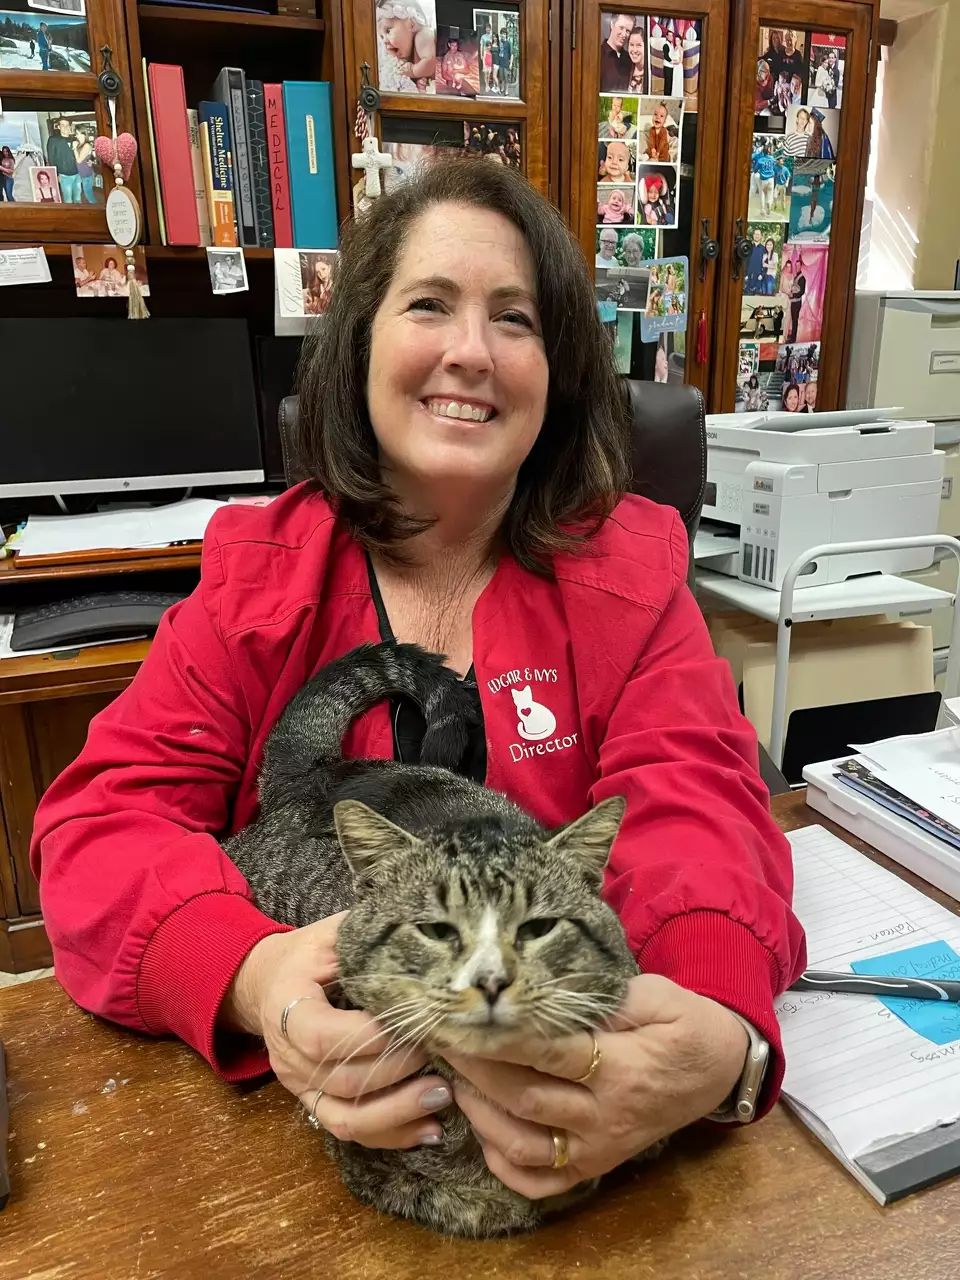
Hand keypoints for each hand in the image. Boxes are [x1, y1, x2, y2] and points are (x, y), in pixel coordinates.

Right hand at [222, 913, 452, 1148]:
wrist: (269, 984)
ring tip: (444, 1095)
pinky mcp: (315, 1104)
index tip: (414, 1023)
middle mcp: (288, 1057)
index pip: (322, 1037)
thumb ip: (363, 937)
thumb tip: (419, 936)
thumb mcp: (330, 935)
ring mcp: (300, 1087)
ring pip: (347, 1118)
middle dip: (400, 1071)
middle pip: (344, 1081)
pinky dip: (392, 1135)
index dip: (370, 1038)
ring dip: (399, 1112)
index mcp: (286, 1008)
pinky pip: (350, 1131)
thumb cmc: (308, 955)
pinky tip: (431, 1127)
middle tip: (443, 1051)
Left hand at [445, 975, 748, 1199]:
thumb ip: (607, 997)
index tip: (464, 1015)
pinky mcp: (595, 1165)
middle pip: (524, 1098)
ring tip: (455, 1077)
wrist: (719, 1070)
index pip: (549, 1053)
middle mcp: (605, 1116)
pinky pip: (540, 1182)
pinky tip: (483, 1130)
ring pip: (523, 1144)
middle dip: (475, 1069)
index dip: (501, 1036)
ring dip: (479, 1114)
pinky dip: (503, 1164)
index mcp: (622, 1067)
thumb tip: (547, 992)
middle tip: (443, 1039)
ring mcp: (598, 1147)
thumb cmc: (685, 1023)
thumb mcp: (658, 994)